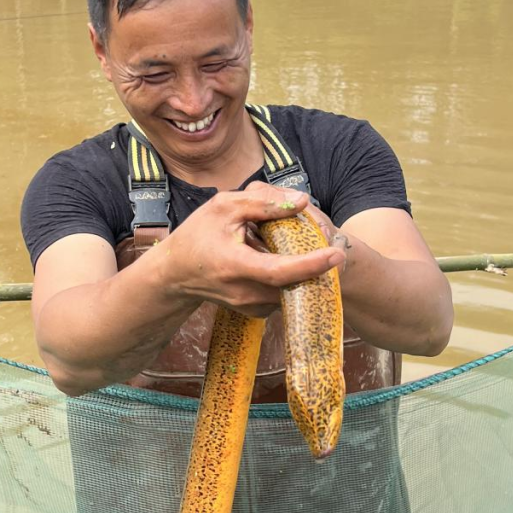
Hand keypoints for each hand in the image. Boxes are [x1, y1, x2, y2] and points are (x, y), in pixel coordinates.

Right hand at [155, 182, 346, 316]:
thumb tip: (302, 201)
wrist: (175, 274)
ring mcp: (250, 307)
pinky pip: (284, 295)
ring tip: (300, 249)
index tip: (337, 254)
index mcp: (235, 266)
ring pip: (291, 291)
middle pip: (294, 283)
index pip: (279, 271)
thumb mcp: (224, 207)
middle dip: (317, 265)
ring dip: (304, 272)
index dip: (310, 264)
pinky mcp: (256, 311)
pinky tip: (282, 260)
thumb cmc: (197, 235)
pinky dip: (291, 279)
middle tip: (329, 243)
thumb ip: (263, 202)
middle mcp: (244, 293)